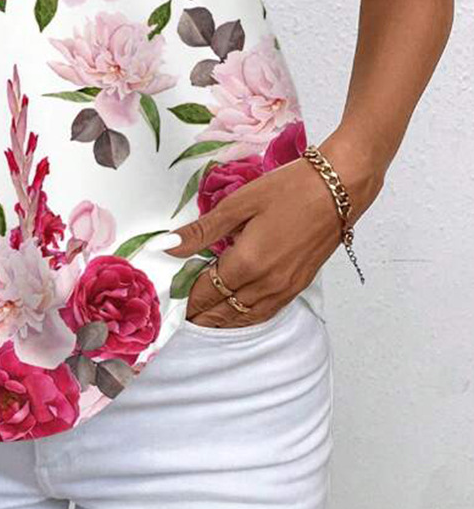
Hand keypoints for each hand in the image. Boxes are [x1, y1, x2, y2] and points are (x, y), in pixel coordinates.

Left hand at [165, 153, 357, 327]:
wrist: (340, 188)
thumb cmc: (290, 188)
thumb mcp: (239, 203)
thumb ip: (203, 230)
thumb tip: (167, 246)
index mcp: (247, 263)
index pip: (206, 291)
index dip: (186, 298)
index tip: (170, 300)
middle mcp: (266, 283)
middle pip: (224, 310)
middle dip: (201, 314)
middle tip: (181, 316)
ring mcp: (285, 287)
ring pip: (247, 316)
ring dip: (223, 320)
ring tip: (203, 320)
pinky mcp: (300, 285)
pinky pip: (267, 312)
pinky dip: (247, 317)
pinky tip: (239, 314)